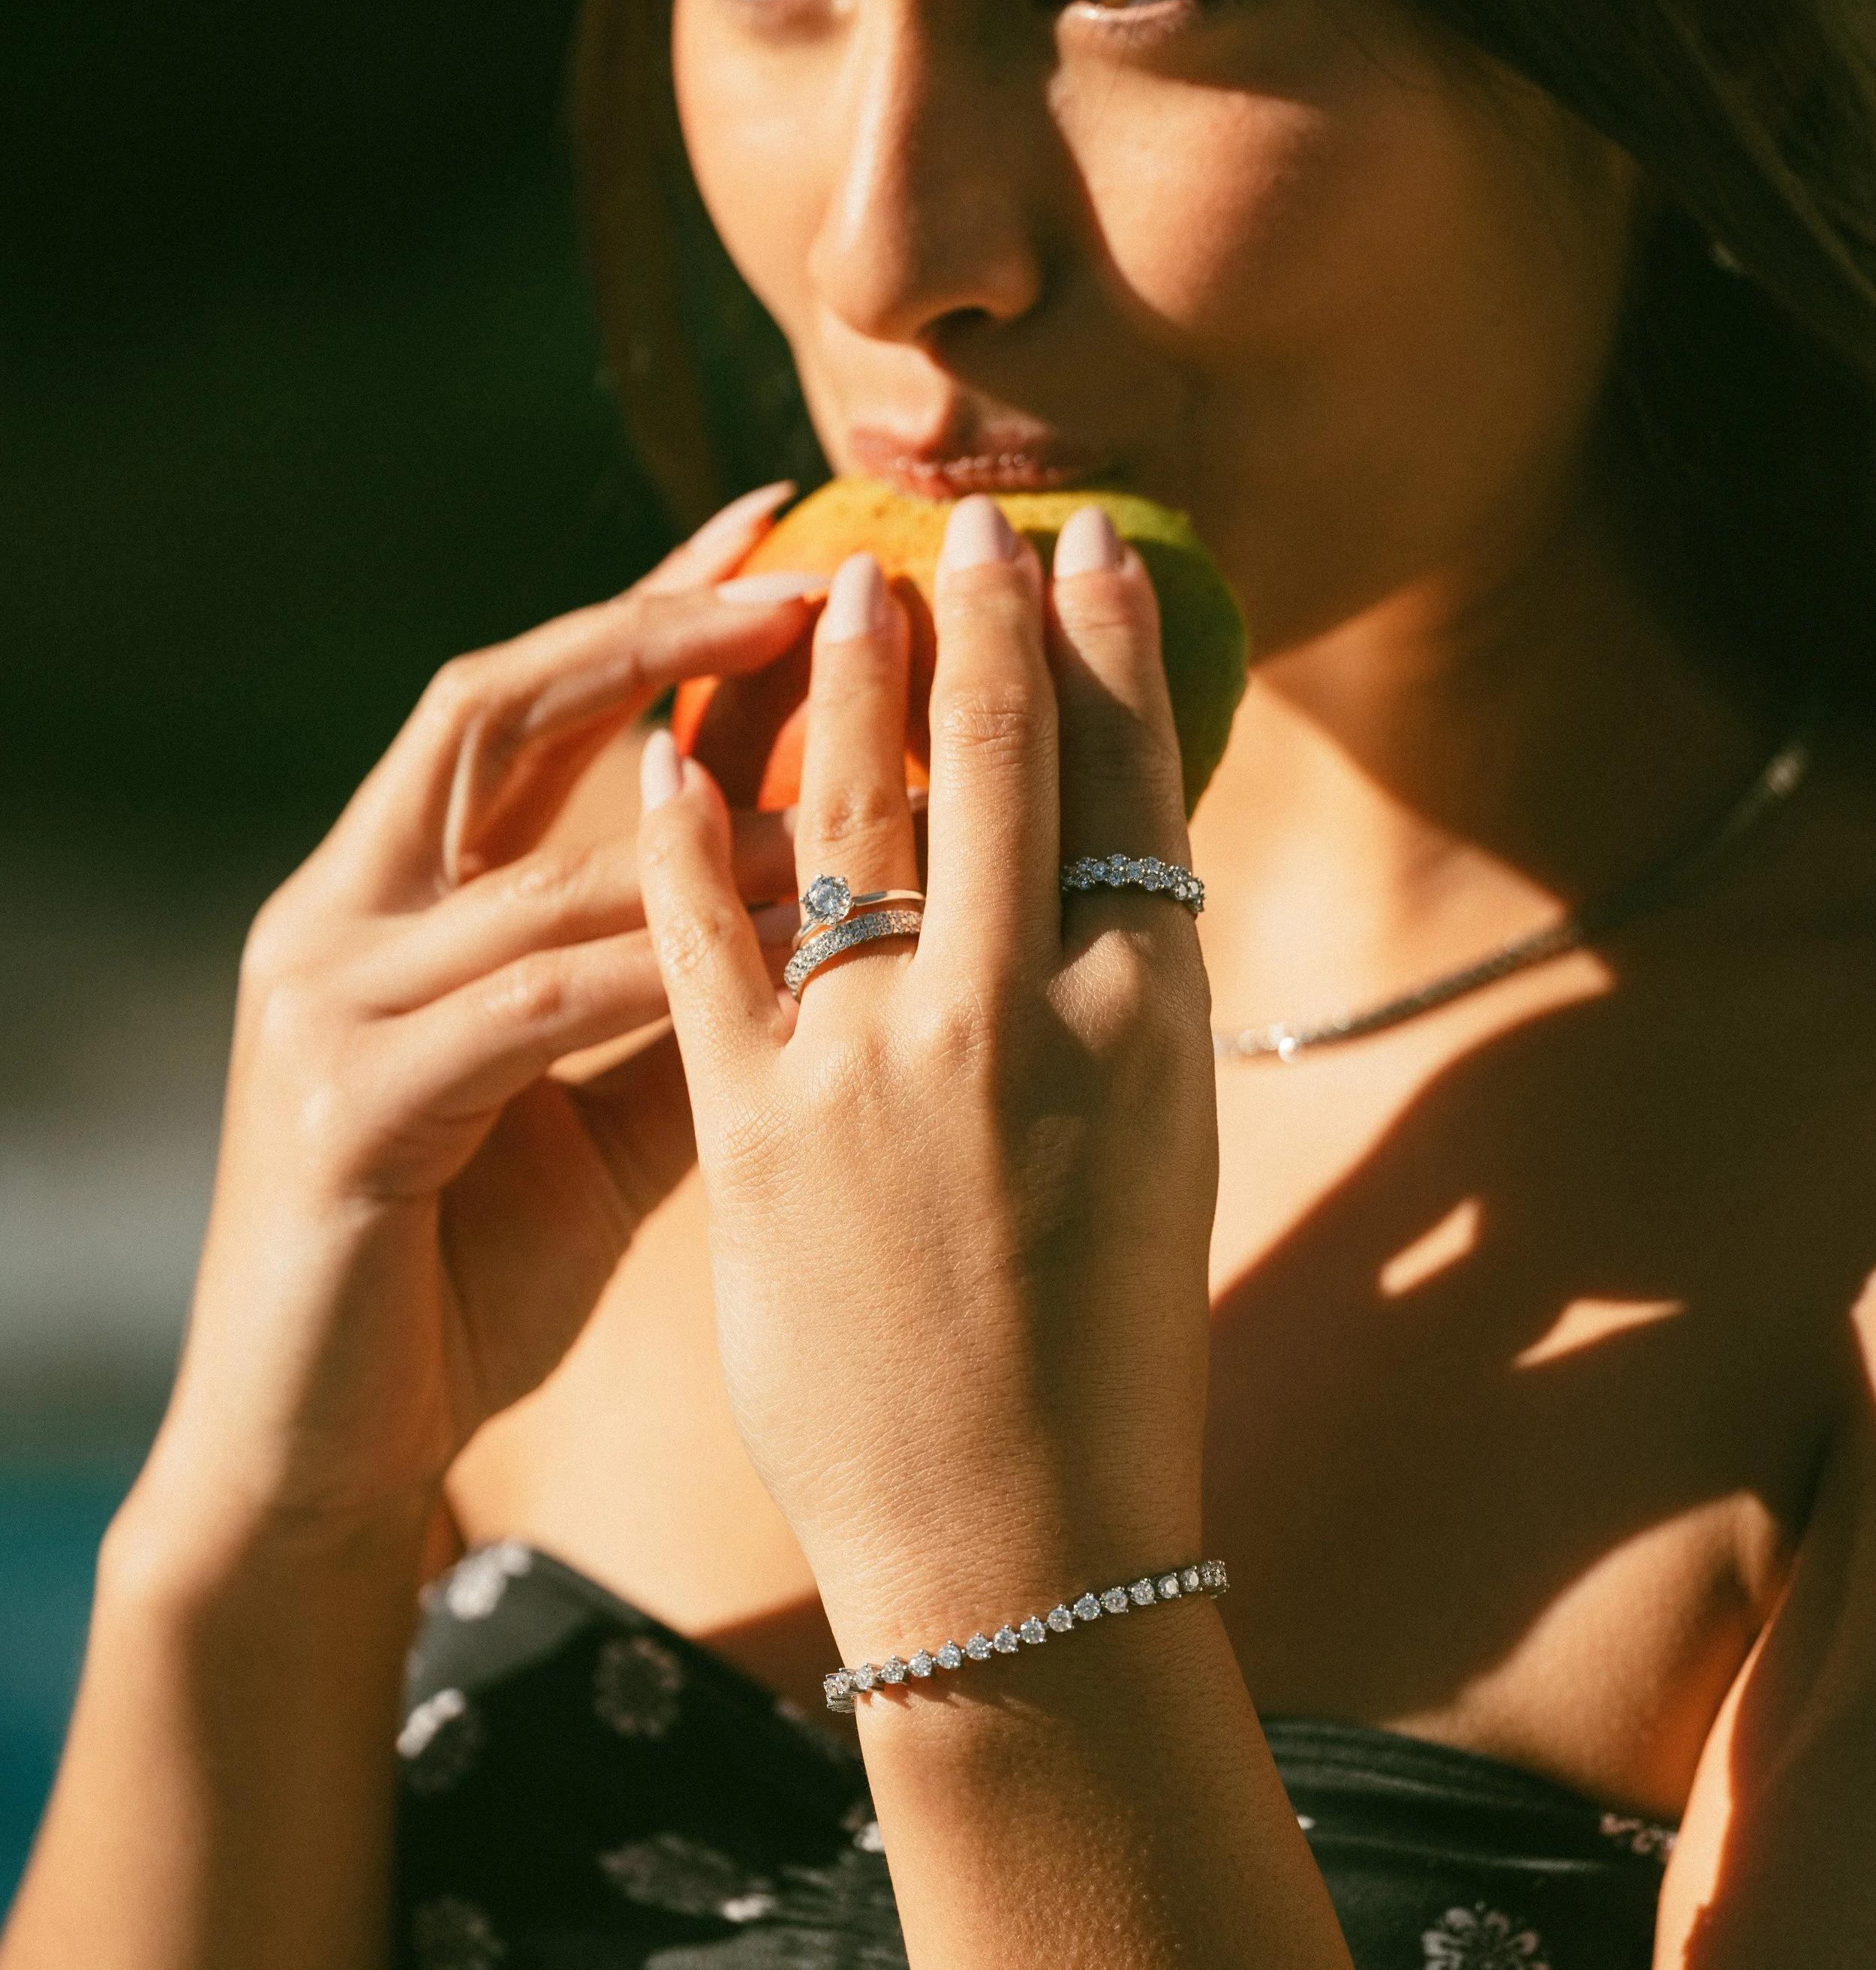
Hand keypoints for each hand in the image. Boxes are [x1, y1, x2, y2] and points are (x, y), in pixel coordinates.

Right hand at [137, 484, 820, 1549]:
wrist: (323, 1456)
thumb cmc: (467, 1268)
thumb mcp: (598, 1102)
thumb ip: (684, 987)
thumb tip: (840, 885)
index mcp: (395, 896)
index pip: (523, 704)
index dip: (646, 608)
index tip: (774, 528)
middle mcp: (341, 915)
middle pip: (491, 705)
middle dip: (650, 627)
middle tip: (802, 573)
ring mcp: (328, 1004)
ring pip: (538, 857)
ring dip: (715, 806)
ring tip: (866, 757)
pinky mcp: (344, 1110)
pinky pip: (529, 1002)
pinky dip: (664, 958)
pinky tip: (790, 927)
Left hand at [637, 497, 1219, 1651]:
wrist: (1012, 1531)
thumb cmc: (1112, 1341)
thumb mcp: (1163, 1138)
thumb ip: (1122, 986)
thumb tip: (1095, 852)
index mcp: (1147, 1011)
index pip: (1134, 778)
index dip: (1115, 648)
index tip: (1092, 554)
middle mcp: (1022, 1008)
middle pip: (1004, 758)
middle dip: (988, 621)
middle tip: (972, 528)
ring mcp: (883, 1061)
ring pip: (856, 811)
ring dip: (850, 679)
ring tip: (846, 587)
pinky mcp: (759, 1126)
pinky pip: (708, 939)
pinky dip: (684, 835)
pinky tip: (675, 748)